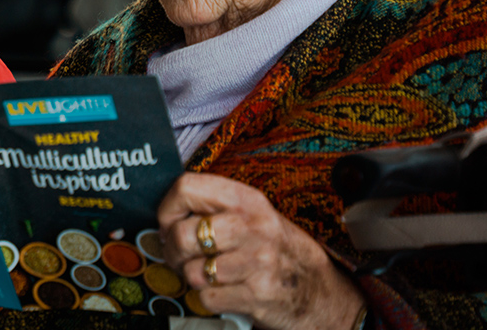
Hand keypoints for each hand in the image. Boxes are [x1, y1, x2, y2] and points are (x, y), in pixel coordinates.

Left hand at [158, 173, 364, 329]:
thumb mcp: (253, 215)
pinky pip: (207, 298)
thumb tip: (164, 214)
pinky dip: (210, 298)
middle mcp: (252, 226)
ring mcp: (256, 261)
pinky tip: (226, 290)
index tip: (169, 223)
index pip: (186, 187)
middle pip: (182, 235)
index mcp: (246, 199)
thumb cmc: (277, 250)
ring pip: (192, 271)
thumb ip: (214, 208)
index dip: (167, 209)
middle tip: (182, 257)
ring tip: (208, 274)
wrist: (321, 291)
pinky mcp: (257, 295)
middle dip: (174, 251)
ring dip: (194, 278)